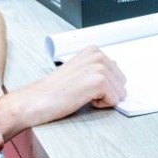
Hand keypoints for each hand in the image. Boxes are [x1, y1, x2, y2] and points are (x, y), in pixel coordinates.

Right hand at [1, 47, 126, 134]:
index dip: (104, 87)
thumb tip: (115, 66)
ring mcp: (98, 67)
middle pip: (122, 84)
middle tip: (81, 93)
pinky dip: (100, 105)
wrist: (35, 102)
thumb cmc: (54, 91)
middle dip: (106, 93)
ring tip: (80, 95)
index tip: (84, 87)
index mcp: (93, 51)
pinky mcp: (99, 81)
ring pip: (120, 93)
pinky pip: (114, 100)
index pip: (118, 74)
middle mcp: (97, 55)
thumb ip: (96, 68)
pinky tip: (81, 100)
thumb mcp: (78, 72)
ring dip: (102, 100)